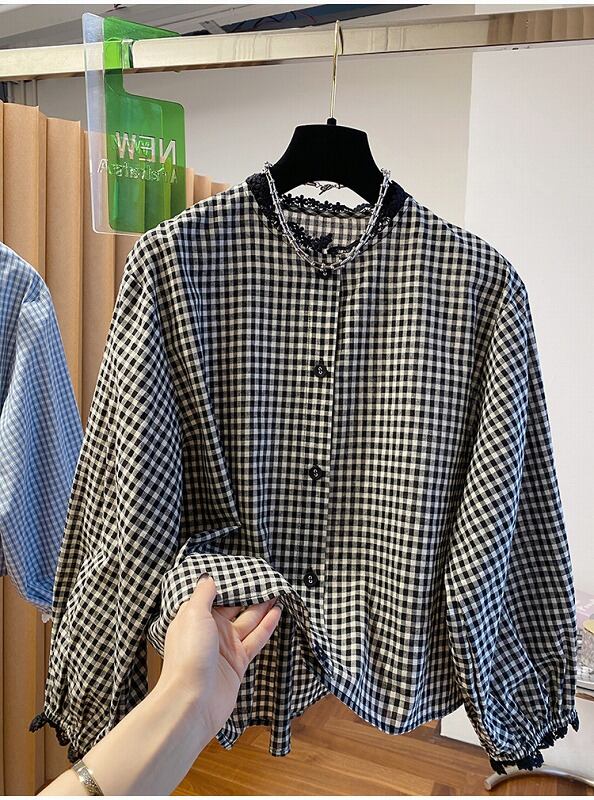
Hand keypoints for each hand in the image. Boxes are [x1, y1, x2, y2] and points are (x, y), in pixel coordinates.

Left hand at [156, 574, 282, 739]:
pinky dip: (267, 625)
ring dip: (263, 608)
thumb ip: (204, 594)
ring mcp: (225, 647)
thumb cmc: (188, 656)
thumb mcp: (193, 614)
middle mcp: (210, 631)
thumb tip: (208, 577)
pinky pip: (256, 639)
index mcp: (195, 617)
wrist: (193, 700)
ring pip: (249, 621)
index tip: (244, 571)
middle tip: (267, 579)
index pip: (216, 595)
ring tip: (277, 591)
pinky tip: (277, 613)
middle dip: (249, 594)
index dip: (230, 584)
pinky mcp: (238, 662)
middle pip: (234, 608)